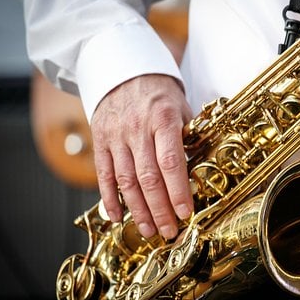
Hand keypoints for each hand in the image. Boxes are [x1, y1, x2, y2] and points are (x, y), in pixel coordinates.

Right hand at [90, 74, 194, 239]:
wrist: (122, 68)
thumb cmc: (159, 93)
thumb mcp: (181, 108)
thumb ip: (188, 137)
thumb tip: (200, 172)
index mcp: (162, 119)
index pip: (171, 162)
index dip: (177, 191)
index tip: (185, 213)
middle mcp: (137, 129)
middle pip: (148, 177)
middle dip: (160, 209)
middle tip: (169, 231)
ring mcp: (115, 136)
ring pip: (126, 180)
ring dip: (138, 210)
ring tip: (150, 230)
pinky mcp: (100, 140)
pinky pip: (103, 174)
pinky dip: (110, 198)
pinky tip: (118, 217)